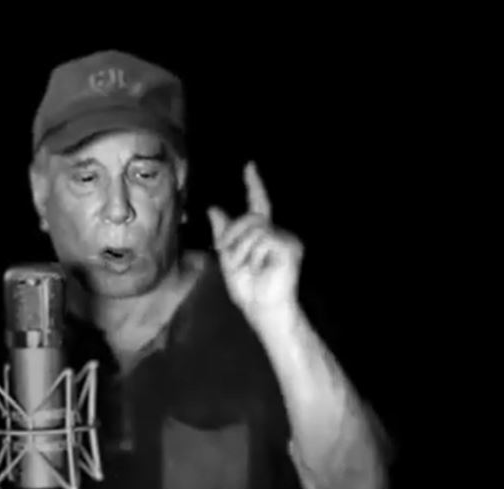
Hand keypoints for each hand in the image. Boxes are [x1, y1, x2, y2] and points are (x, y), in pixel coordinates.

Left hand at [207, 161, 303, 319]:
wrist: (261, 308)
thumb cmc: (247, 288)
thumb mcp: (228, 257)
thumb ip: (223, 232)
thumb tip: (213, 208)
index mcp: (262, 233)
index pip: (257, 203)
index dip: (253, 184)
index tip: (249, 165)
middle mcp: (276, 231)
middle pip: (248, 218)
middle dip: (232, 239)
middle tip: (233, 260)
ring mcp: (285, 238)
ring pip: (253, 229)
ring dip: (242, 251)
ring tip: (250, 268)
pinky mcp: (289, 247)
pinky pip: (262, 240)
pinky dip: (254, 256)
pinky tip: (262, 269)